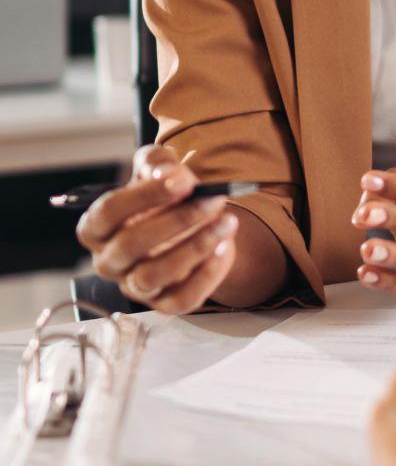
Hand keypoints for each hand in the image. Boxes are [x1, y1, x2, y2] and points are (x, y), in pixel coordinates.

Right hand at [76, 146, 238, 313]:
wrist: (195, 223)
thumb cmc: (167, 196)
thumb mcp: (159, 169)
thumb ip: (157, 162)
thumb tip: (167, 173)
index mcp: (98, 227)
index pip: (107, 212)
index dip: (145, 195)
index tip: (184, 182)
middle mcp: (109, 261)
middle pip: (130, 245)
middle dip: (177, 220)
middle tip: (214, 200)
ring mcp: (134, 286)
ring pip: (153, 276)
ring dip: (195, 247)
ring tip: (227, 222)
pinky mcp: (164, 304)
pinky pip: (181, 299)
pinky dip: (207, 274)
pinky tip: (223, 247)